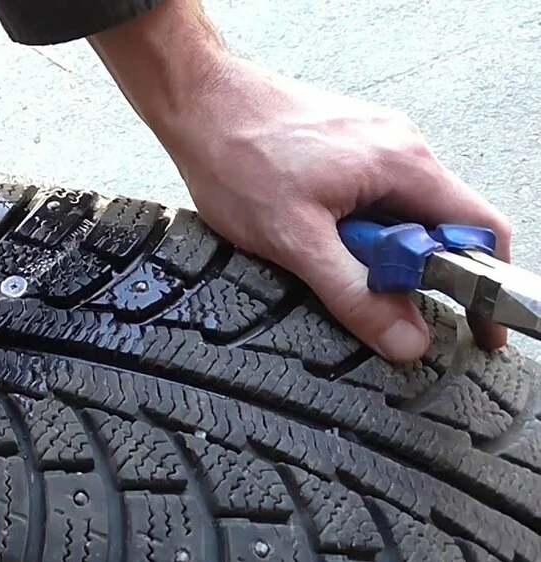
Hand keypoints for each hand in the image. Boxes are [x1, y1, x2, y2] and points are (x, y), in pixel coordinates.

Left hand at [90, 0, 511, 361]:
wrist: (198, 103)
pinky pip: (372, 196)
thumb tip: (406, 339)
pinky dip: (353, 226)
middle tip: (362, 288)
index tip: (474, 327)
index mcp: (404, 165)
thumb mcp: (293, 240)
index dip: (483, 287)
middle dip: (409, 268)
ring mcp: (374, 143)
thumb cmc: (236, 155)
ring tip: (321, 250)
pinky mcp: (346, 147)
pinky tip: (310, 232)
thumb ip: (354, 293)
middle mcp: (400, 146)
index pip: (480, 230)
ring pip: (401, 213)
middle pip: (439, 226)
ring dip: (373, 248)